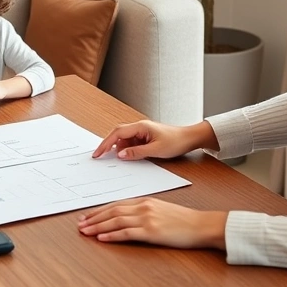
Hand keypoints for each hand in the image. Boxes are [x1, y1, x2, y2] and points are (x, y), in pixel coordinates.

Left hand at [78, 197, 227, 249]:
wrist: (200, 225)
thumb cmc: (183, 220)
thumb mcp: (160, 209)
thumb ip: (143, 210)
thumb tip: (126, 216)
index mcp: (145, 201)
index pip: (116, 204)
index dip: (99, 210)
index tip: (87, 216)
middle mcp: (143, 207)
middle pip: (112, 211)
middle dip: (94, 218)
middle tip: (80, 224)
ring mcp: (146, 218)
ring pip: (115, 221)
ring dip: (98, 226)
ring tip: (85, 231)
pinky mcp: (151, 231)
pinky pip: (126, 233)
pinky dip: (112, 235)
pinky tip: (102, 238)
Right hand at [92, 120, 214, 160]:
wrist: (189, 138)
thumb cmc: (176, 141)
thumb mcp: (155, 150)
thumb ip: (136, 153)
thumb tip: (120, 155)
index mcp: (140, 126)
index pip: (117, 133)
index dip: (105, 143)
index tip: (98, 153)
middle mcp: (139, 127)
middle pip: (118, 135)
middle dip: (109, 146)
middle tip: (100, 157)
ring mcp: (141, 132)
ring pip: (124, 140)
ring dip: (120, 150)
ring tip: (120, 160)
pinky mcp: (145, 138)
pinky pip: (131, 143)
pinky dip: (128, 150)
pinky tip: (129, 157)